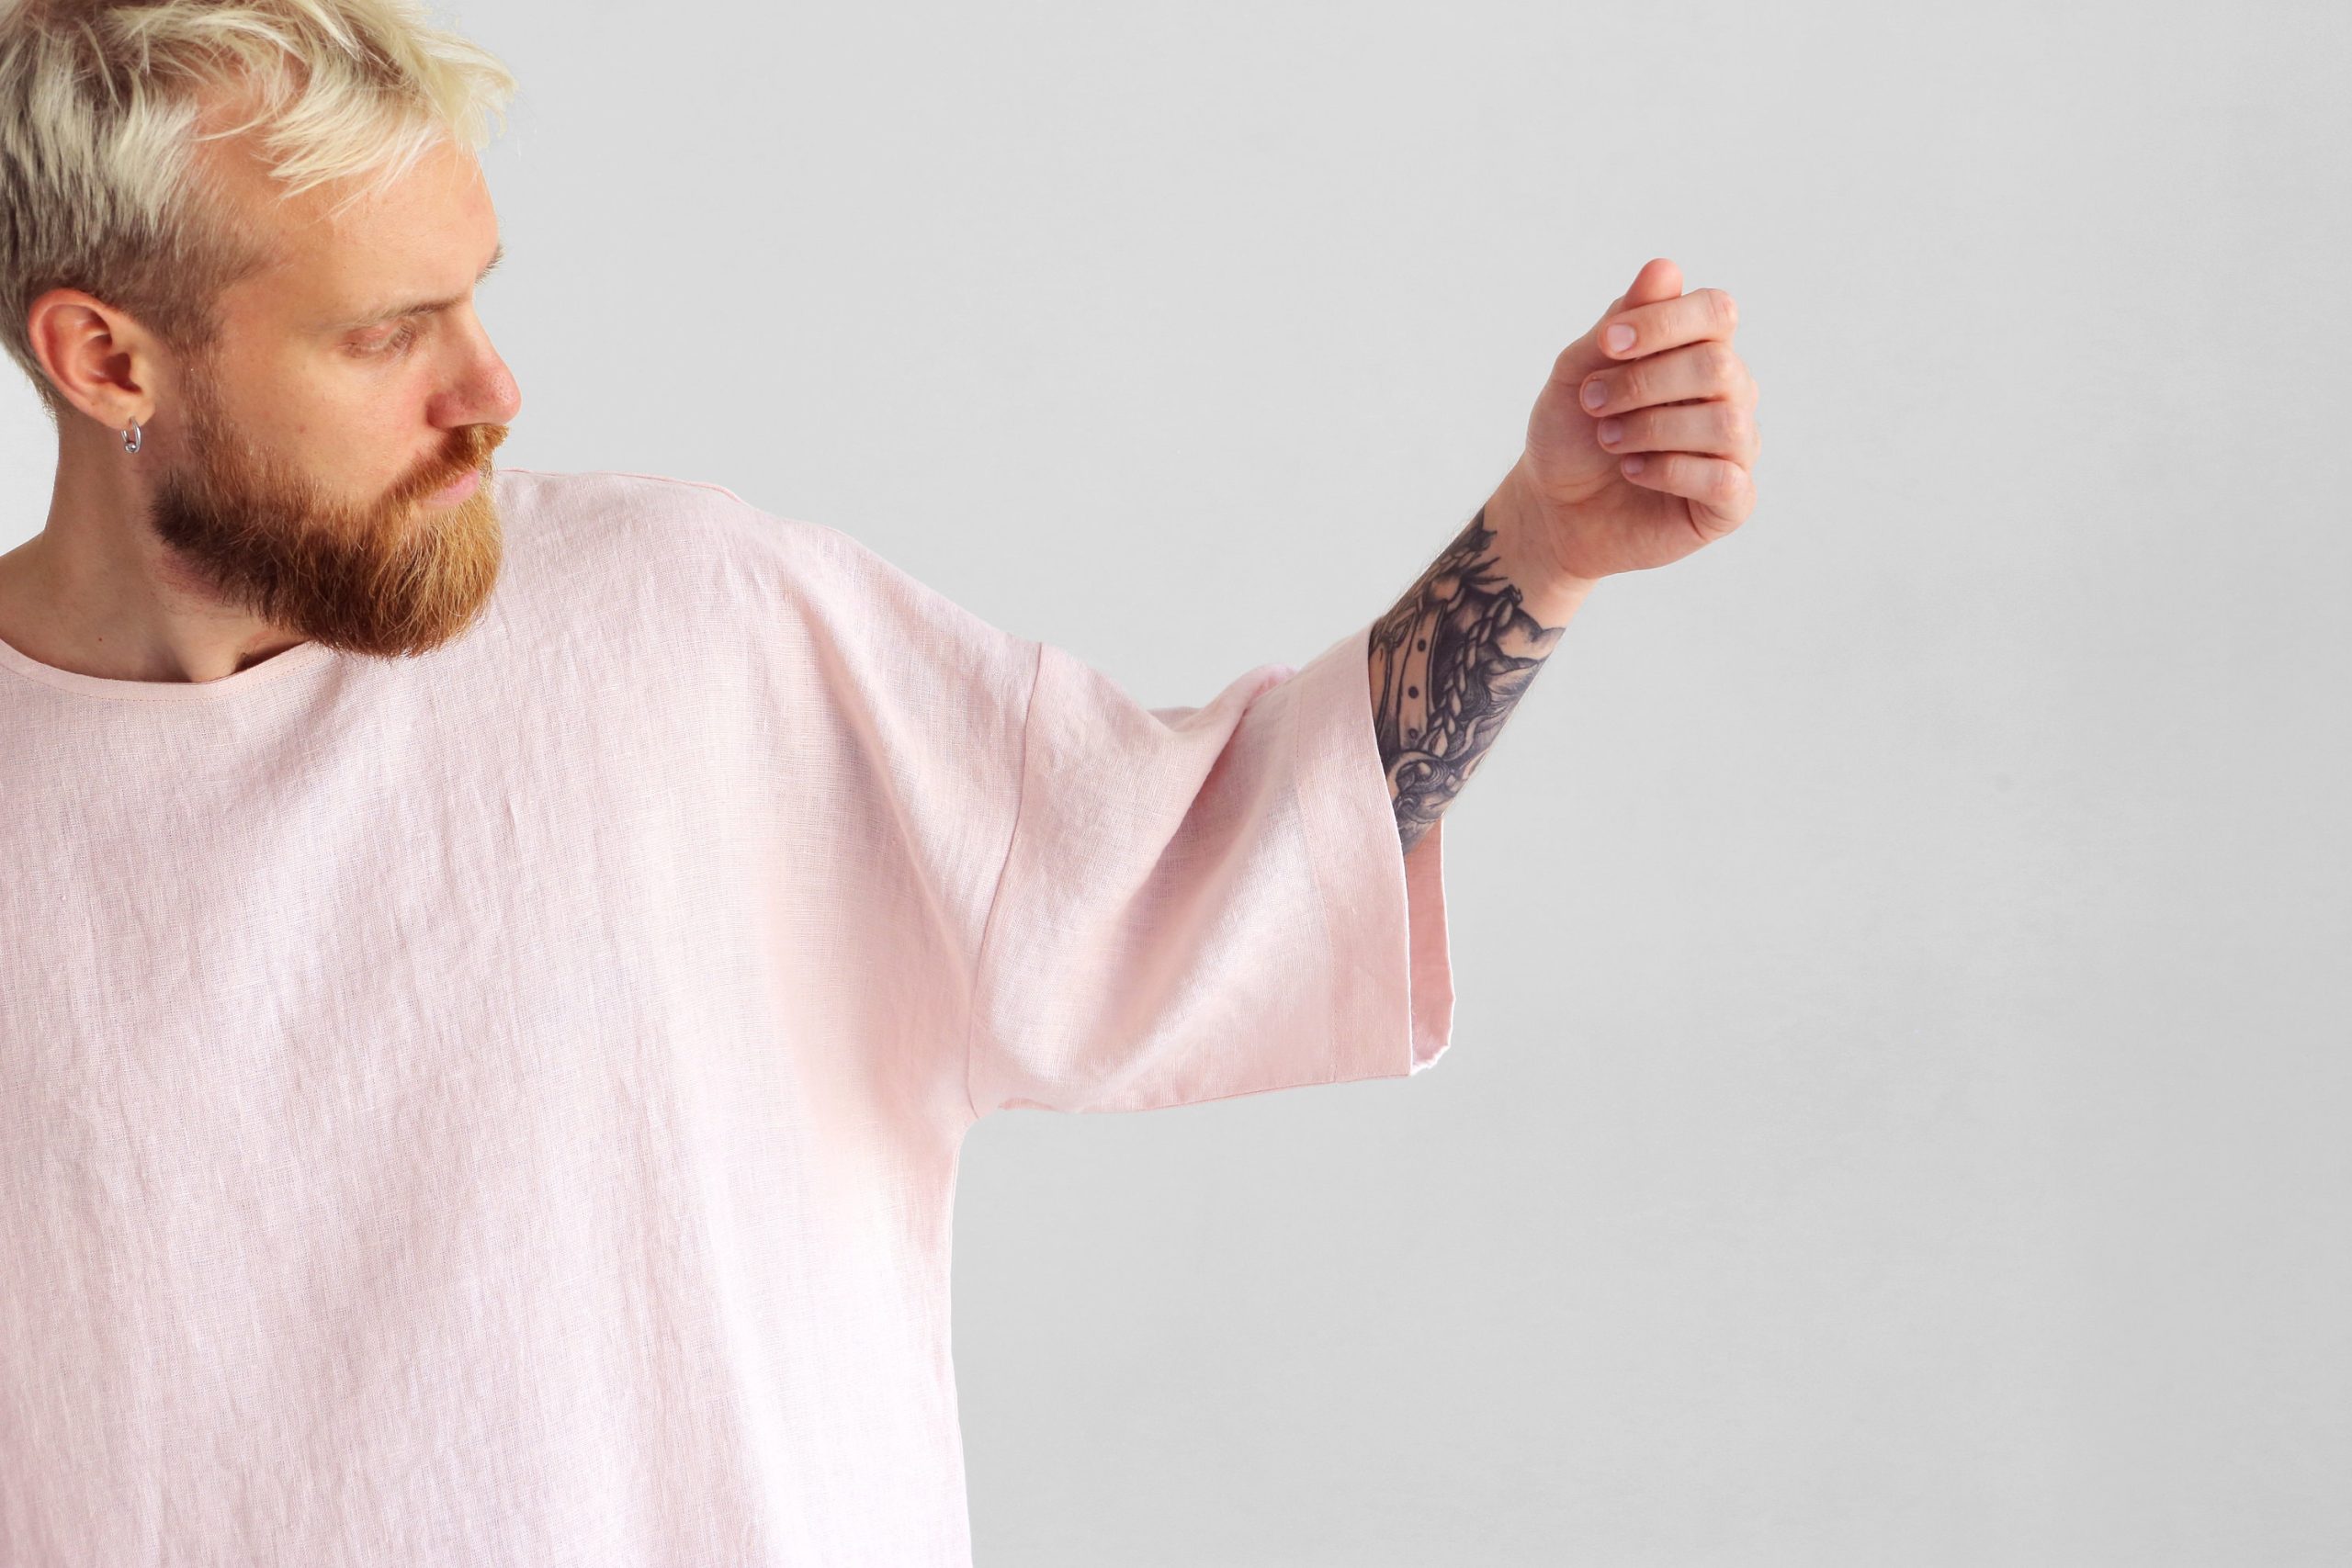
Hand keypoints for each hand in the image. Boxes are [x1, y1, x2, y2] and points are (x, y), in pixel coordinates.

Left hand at [1508, 257, 1759, 585]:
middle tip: (1593, 403)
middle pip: (1719, 366)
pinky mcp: (1730, 503)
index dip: (1665, 322)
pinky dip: (1669, 471)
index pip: (1717, 311)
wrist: (1552, 507)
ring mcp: (1735, 449)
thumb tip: (1665, 267)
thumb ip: (1621, 323)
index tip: (1607, 344)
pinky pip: (1724, 480)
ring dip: (1653, 427)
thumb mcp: (1579, 370)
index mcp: (1699, 350)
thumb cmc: (1571, 432)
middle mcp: (1729, 394)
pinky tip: (1632, 471)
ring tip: (1609, 439)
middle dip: (1644, 382)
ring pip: (1726, 423)